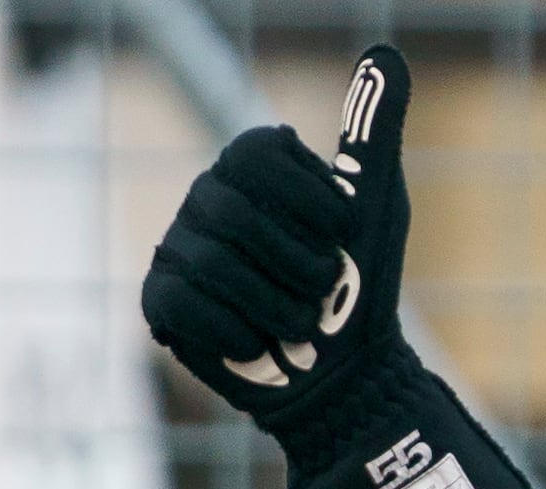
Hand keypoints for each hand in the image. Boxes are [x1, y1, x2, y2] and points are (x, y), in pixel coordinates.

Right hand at [137, 46, 532, 488]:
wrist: (346, 377)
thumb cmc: (361, 288)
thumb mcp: (378, 203)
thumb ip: (373, 128)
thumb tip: (385, 54)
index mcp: (249, 164)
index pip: (258, 154)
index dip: (311, 203)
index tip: (342, 234)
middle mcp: (206, 195)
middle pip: (235, 214)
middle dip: (298, 265)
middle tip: (322, 291)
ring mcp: (176, 246)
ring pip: (214, 266)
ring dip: (277, 308)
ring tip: (296, 323)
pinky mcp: (160, 301)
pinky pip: (184, 305)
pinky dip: (237, 334)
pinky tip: (258, 345)